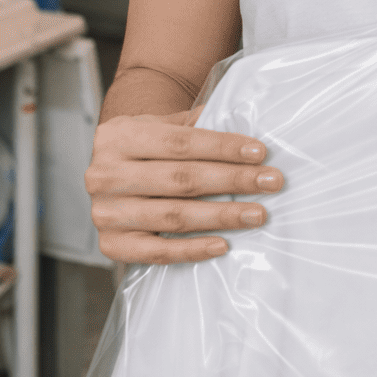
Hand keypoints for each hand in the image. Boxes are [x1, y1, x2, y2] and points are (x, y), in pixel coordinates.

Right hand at [85, 108, 283, 264]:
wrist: (109, 172)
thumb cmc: (147, 146)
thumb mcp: (163, 125)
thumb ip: (198, 124)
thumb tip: (245, 132)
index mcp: (119, 137)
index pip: (179, 142)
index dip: (222, 147)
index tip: (260, 152)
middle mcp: (105, 175)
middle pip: (181, 179)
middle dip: (232, 180)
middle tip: (271, 182)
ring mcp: (105, 212)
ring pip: (174, 216)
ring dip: (221, 216)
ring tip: (257, 214)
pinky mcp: (112, 244)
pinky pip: (157, 252)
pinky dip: (192, 250)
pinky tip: (223, 245)